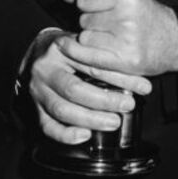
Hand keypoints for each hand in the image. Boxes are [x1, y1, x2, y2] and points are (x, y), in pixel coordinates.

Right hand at [27, 28, 151, 144]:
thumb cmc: (73, 47)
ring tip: (113, 122)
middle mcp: (46, 69)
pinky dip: (66, 134)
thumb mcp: (88, 43)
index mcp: (62, 48)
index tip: (143, 87)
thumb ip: (107, 55)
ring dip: (90, 119)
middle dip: (105, 101)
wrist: (41, 49)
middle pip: (75, 89)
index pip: (93, 65)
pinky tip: (85, 135)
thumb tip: (140, 78)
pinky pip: (48, 126)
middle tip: (128, 106)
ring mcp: (37, 89)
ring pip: (62, 110)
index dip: (120, 78)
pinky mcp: (35, 107)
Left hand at [61, 0, 177, 76]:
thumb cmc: (148, 15)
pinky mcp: (124, 61)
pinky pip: (87, 57)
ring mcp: (126, 40)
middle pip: (84, 20)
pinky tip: (84, 50)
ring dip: (91, 39)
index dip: (88, 4)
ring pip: (84, 39)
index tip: (97, 7)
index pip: (84, 0)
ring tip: (108, 37)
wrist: (174, 41)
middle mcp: (126, 16)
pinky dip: (82, 54)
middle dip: (91, 23)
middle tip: (108, 24)